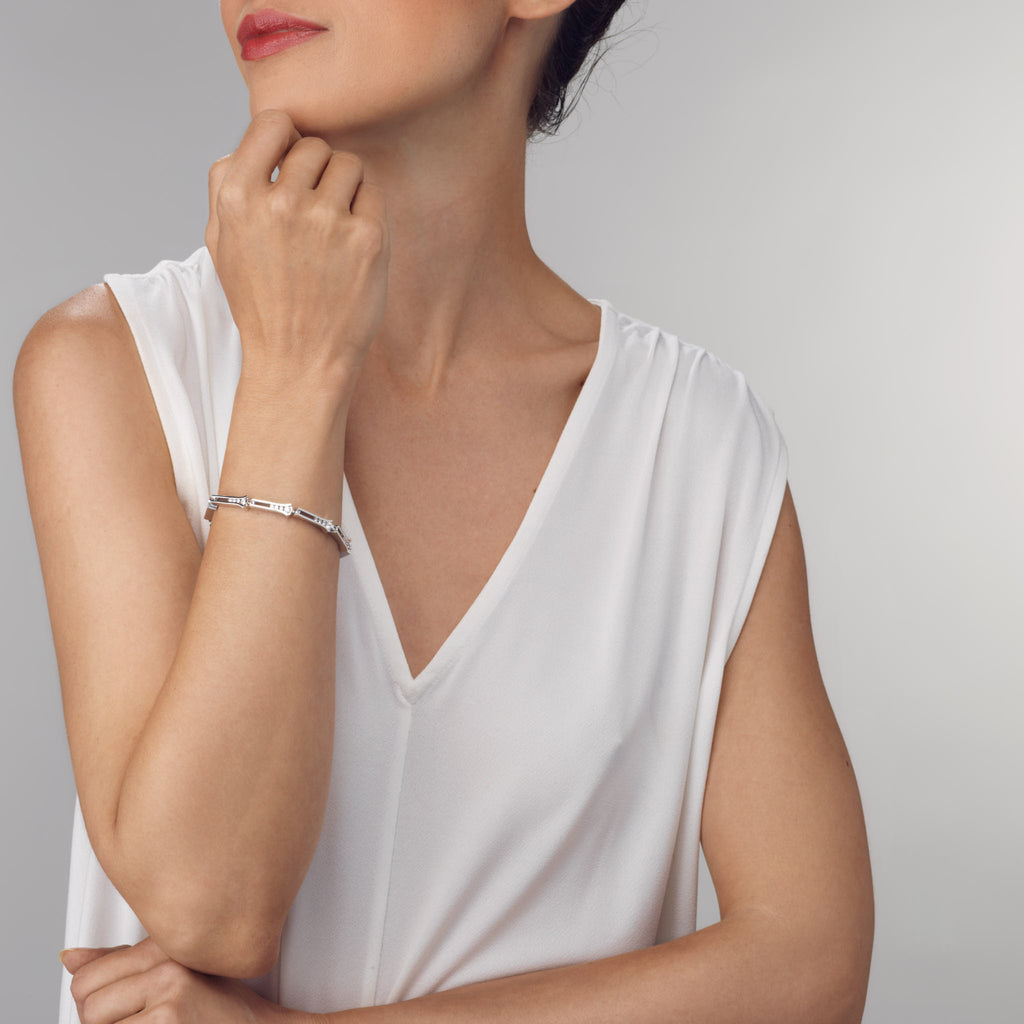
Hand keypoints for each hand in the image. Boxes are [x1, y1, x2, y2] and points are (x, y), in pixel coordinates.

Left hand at [61, 938, 299, 1023]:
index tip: (116, 1009)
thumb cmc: (223, 1014)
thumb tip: (69, 958)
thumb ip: (121, 965)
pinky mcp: (169, 1020)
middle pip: (87, 1004)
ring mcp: (169, 996)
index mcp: (167, 947)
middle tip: (138, 1023)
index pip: (87, 976)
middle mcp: (168, 965)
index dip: (92, 1003)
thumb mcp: (178, 977)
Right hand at [206, 108, 389, 394]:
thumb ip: (226, 186)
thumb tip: (250, 142)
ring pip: (348, 165)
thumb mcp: (221, 244)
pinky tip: (351, 244)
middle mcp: (282, 202)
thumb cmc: (261, 304)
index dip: (285, 138)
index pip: (273, 123)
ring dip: (344, 188)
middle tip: (313, 213)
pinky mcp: (368, 239)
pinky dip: (366, 211)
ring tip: (332, 228)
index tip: (290, 162)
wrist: (298, 363)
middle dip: (315, 172)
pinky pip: (374, 194)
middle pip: (314, 146)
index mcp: (238, 197)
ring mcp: (328, 220)